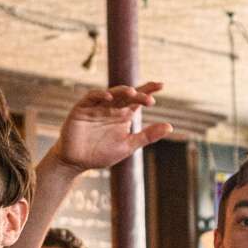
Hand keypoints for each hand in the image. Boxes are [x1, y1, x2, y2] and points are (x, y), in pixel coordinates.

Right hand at [52, 85, 173, 173]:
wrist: (77, 162)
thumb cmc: (101, 154)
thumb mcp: (128, 145)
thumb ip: (147, 136)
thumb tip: (170, 126)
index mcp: (123, 115)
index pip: (137, 100)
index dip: (148, 90)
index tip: (161, 85)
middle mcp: (111, 108)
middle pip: (126, 95)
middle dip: (138, 93)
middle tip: (149, 97)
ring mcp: (96, 107)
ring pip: (110, 93)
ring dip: (121, 91)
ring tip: (132, 92)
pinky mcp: (82, 109)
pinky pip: (91, 98)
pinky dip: (100, 95)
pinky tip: (109, 97)